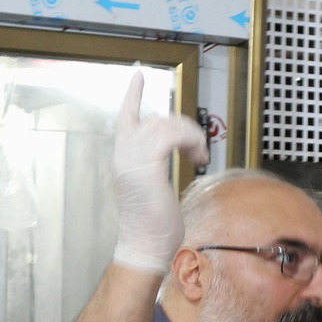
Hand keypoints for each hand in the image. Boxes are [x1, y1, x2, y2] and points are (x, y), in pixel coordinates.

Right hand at [109, 73, 208, 273]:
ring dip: (191, 137)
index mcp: (122, 158)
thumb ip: (156, 164)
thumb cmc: (153, 226)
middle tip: (198, 150)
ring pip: (167, 125)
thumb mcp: (153, 187)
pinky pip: (173, 136)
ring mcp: (132, 159)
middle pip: (156, 118)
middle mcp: (123, 154)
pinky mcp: (147, 166)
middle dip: (183, 127)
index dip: (133, 94)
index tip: (139, 74)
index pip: (125, 117)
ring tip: (199, 157)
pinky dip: (192, 142)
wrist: (145, 247)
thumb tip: (174, 148)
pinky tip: (198, 157)